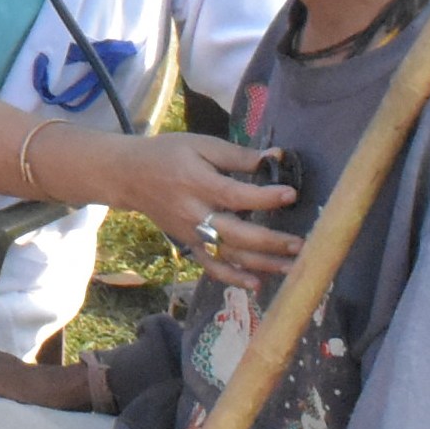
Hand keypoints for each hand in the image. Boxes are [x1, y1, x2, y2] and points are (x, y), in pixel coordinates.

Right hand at [69, 128, 300, 290]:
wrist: (128, 176)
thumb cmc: (168, 154)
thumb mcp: (201, 144)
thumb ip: (238, 155)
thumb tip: (276, 157)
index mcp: (198, 183)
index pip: (235, 195)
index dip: (264, 197)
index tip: (291, 195)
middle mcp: (194, 213)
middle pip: (236, 234)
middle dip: (270, 242)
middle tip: (301, 244)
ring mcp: (191, 234)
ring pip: (229, 255)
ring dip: (262, 264)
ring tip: (292, 267)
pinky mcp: (188, 245)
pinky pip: (211, 266)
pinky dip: (232, 278)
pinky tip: (256, 284)